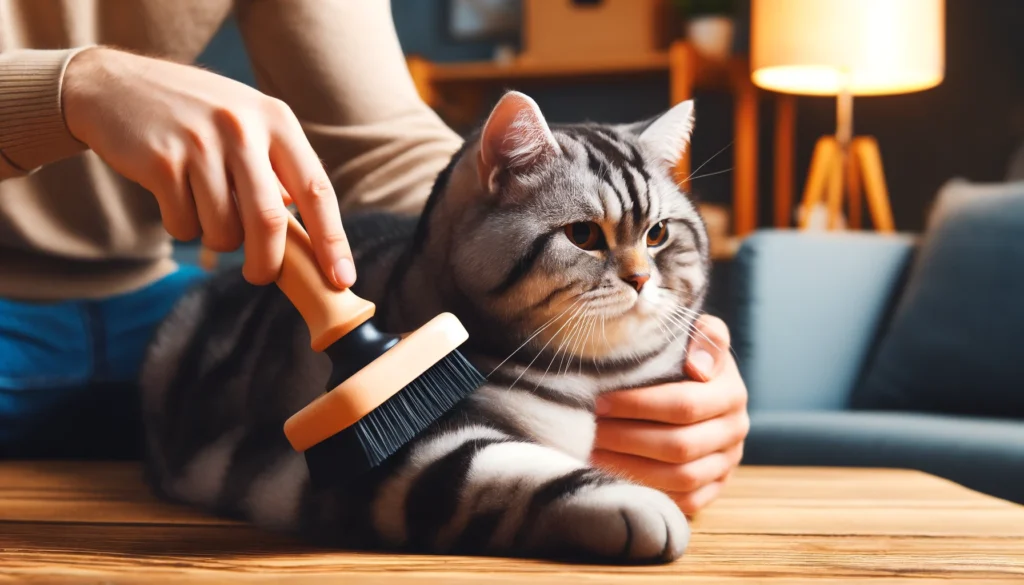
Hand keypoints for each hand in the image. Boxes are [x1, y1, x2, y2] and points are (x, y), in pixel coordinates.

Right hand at [62, 47, 353, 287]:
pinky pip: (184, 225)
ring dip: (217, 240)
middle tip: (259, 275)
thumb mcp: (246, 123)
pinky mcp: (162, 161)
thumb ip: (279, 170)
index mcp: (276, 120)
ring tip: (204, 212)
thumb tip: (310, 231)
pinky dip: (183, 228)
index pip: (317, 189)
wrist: (113, 86)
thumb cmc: (194, 116)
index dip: (332, 240)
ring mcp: (201, 143)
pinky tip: (173, 197)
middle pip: (269, 221)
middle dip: (267, 263)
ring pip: (224, 230)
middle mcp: (243, 128)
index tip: (342, 279)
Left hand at [591, 315, 748, 514]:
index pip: (683, 404)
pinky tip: (618, 479)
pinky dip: (652, 493)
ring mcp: (728, 462)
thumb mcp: (699, 335)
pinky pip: (687, 501)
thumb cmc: (687, 356)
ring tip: (596, 455)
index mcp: (731, 393)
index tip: (600, 402)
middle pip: (680, 446)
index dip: (638, 406)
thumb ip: (706, 337)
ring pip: (682, 478)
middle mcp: (735, 430)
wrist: (704, 385)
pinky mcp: (717, 486)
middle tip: (591, 431)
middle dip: (627, 440)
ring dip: (633, 469)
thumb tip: (698, 367)